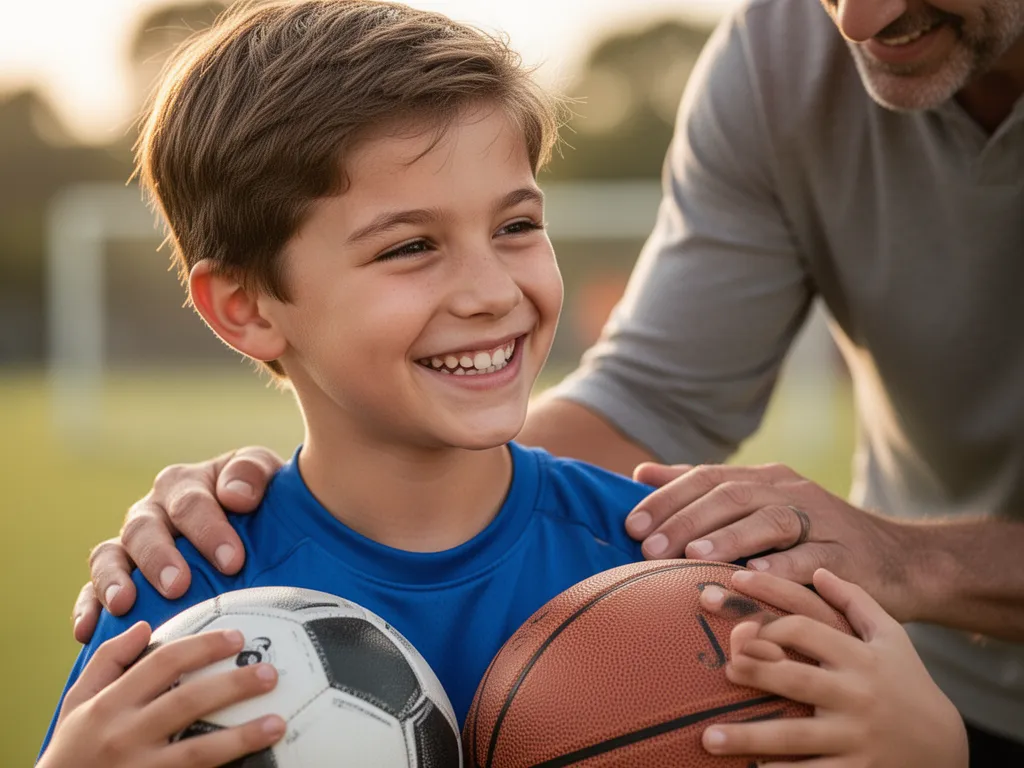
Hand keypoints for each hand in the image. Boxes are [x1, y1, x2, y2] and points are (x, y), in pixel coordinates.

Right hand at [39, 623, 285, 767]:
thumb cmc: (69, 752)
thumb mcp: (75, 705)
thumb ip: (107, 662)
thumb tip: (144, 627)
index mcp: (109, 705)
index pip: (162, 663)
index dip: (204, 647)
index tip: (238, 637)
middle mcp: (124, 736)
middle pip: (187, 702)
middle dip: (233, 686)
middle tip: (270, 673)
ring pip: (198, 751)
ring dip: (242, 737)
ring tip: (278, 723)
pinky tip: (258, 763)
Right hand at [71, 447, 282, 642]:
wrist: (255, 525)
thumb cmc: (260, 501)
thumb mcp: (264, 475)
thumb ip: (251, 472)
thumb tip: (236, 496)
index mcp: (184, 485)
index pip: (191, 503)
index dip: (208, 530)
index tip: (231, 561)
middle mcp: (151, 512)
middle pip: (144, 529)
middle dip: (160, 558)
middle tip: (179, 586)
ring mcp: (130, 546)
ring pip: (109, 556)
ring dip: (114, 580)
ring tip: (124, 605)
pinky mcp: (116, 579)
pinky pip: (91, 591)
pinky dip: (87, 608)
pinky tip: (86, 630)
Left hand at [627, 462, 918, 620]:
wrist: (898, 560)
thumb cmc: (812, 538)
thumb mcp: (758, 505)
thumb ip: (701, 489)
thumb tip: (641, 473)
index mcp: (763, 479)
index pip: (706, 478)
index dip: (667, 499)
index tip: (631, 525)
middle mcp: (789, 491)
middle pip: (731, 496)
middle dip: (686, 520)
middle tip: (648, 547)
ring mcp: (821, 520)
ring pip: (770, 520)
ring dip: (728, 537)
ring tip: (693, 555)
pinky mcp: (847, 555)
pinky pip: (813, 559)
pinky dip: (784, 566)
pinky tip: (756, 574)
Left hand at [699, 569, 967, 767]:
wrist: (945, 747)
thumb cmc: (907, 682)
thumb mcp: (891, 638)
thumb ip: (855, 601)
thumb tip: (820, 571)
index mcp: (858, 656)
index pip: (806, 627)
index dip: (767, 618)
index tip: (732, 617)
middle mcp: (855, 694)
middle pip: (795, 678)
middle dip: (755, 673)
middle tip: (722, 670)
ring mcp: (854, 736)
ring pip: (795, 735)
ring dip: (750, 737)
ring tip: (707, 738)